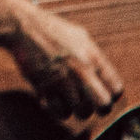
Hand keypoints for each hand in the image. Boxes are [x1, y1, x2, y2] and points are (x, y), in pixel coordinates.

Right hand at [4, 0, 124, 120]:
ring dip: (76, 108)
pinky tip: (54, 100)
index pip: (116, 89)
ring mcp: (64, 80)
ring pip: (82, 112)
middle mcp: (82, 70)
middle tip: (88, 103)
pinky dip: (59, 110)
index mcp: (93, 57)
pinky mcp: (47, 88)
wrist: (23, 27)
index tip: (101, 93)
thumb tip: (106, 78)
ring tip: (67, 98)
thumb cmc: (51, 31)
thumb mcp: (80, 37)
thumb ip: (95, 58)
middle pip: (103, 105)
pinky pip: (61, 112)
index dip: (110, 95)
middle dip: (98, 108)